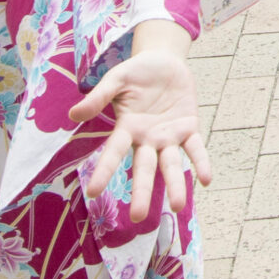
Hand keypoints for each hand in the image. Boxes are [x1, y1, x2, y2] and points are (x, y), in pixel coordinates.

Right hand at [70, 41, 210, 226]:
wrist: (164, 60)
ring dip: (175, 184)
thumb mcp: (116, 79)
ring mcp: (169, 136)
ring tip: (178, 207)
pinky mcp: (189, 127)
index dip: (104, 171)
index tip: (93, 192)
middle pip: (144, 168)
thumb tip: (72, 114)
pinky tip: (206, 180)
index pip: (113, 153)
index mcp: (126, 129)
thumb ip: (99, 97)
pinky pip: (195, 148)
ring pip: (171, 164)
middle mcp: (147, 139)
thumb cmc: (135, 72)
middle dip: (142, 192)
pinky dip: (201, 162)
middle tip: (138, 218)